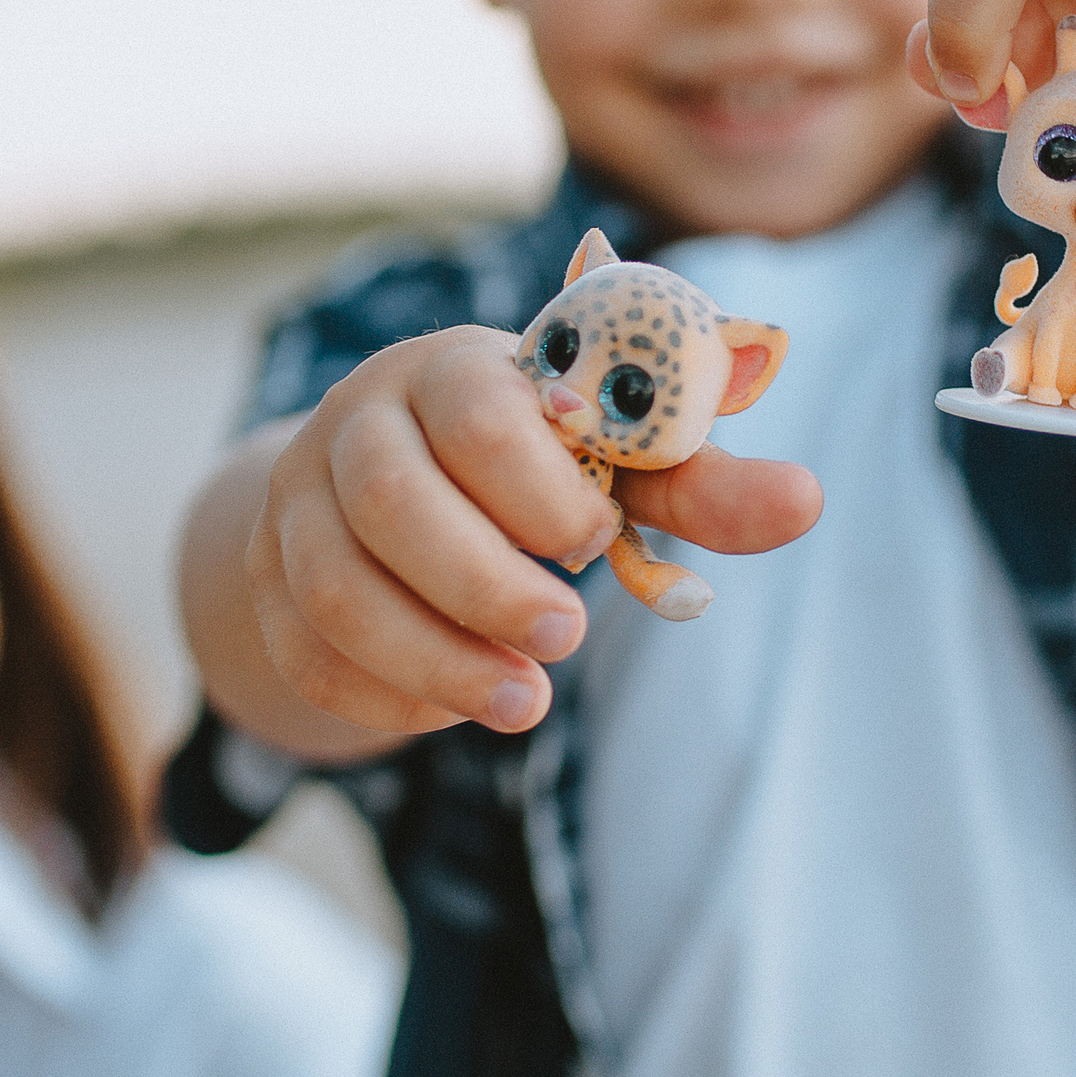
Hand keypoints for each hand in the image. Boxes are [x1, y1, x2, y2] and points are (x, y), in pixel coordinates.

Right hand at [246, 326, 821, 736]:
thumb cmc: (533, 463)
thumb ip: (698, 481)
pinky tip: (451, 709)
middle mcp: (357, 422)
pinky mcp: (269, 581)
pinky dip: (380, 695)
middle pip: (390, 501)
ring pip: (335, 587)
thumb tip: (806, 501)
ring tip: (524, 702)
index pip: (475, 412)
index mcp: (452, 368)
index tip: (598, 540)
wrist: (389, 479)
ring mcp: (297, 502)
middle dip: (485, 585)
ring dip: (434, 658)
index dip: (540, 489)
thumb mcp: (614, 460)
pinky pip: (303, 650)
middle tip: (569, 638)